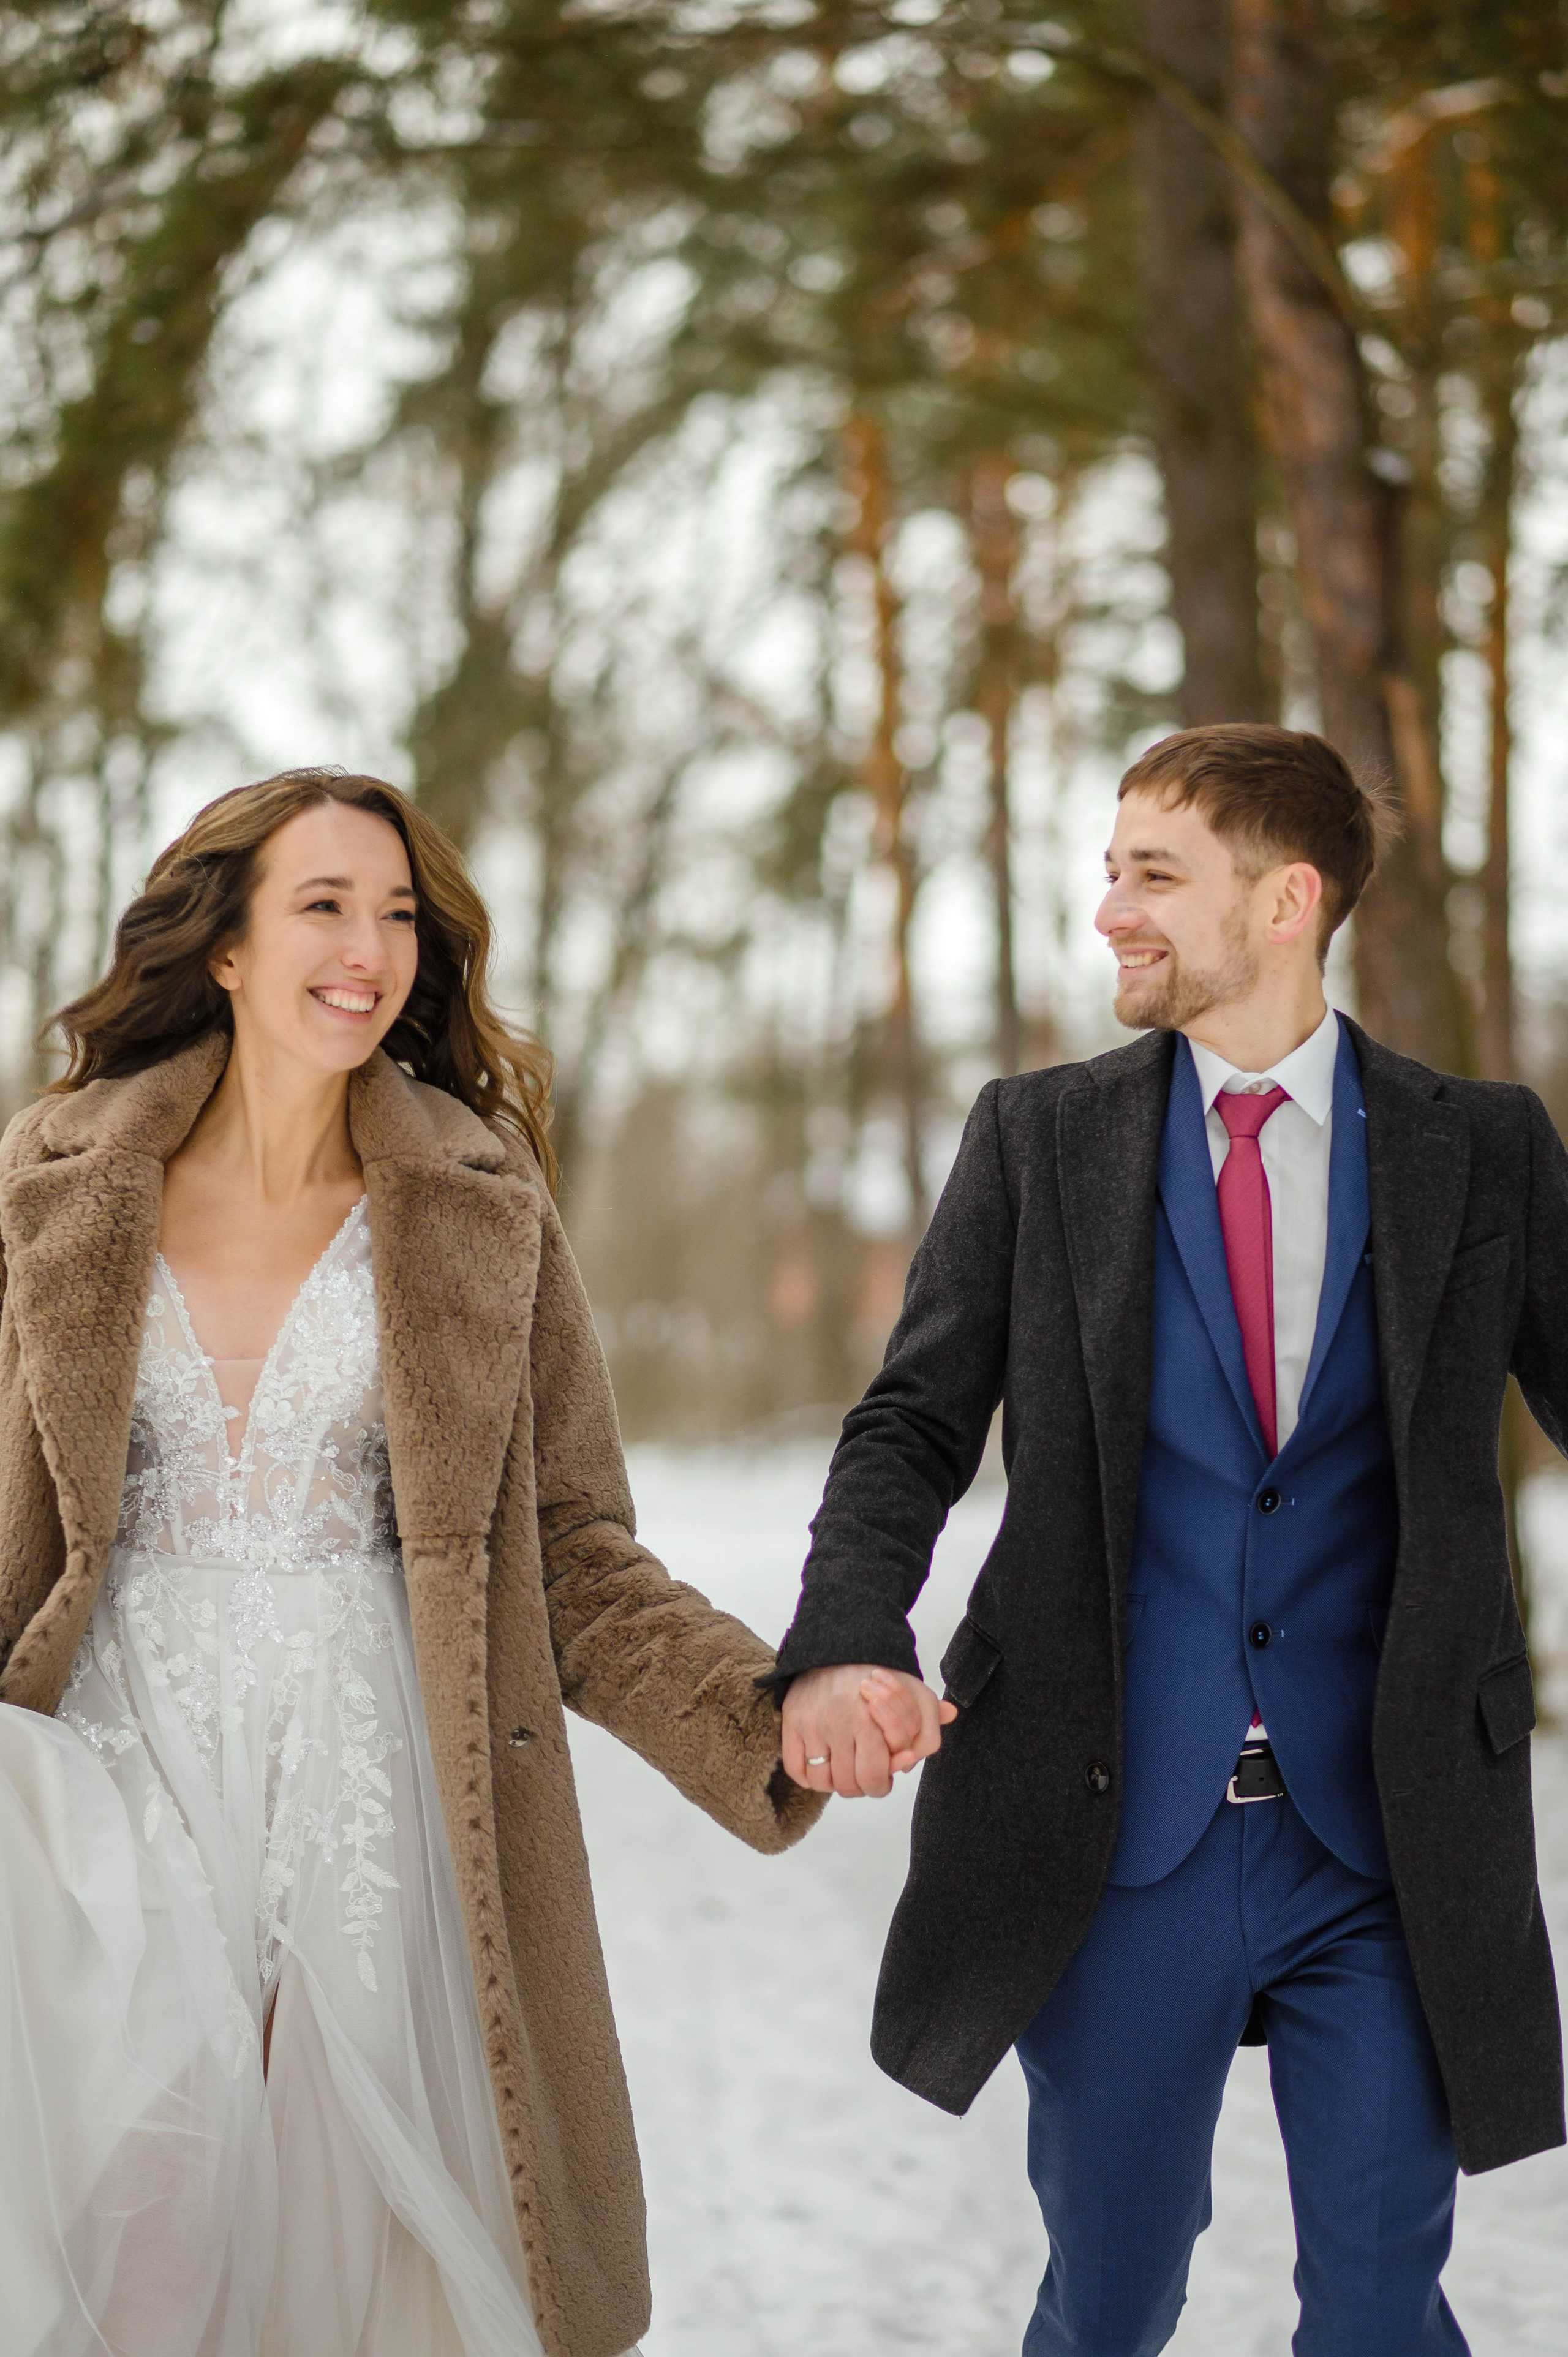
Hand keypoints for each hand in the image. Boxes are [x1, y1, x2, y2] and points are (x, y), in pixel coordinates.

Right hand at [781, 1663, 957, 1798]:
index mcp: (872, 1718)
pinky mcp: (792, 1724)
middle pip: (850, 1784)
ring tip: (843, 1769)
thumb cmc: (875, 1676)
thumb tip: (950, 1714)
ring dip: (834, 1782)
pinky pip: (797, 1770)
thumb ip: (929, 1711)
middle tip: (862, 1776)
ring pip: (823, 1781)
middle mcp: (841, 1722)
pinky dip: (809, 1777)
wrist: (832, 1649)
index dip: (881, 1784)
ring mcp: (814, 1725)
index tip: (881, 1775)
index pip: (876, 1776)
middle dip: (859, 1786)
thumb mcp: (909, 1688)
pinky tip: (822, 1766)